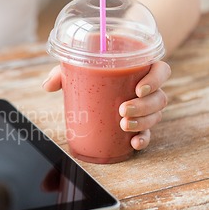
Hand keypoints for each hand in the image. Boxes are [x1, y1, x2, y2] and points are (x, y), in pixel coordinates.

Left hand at [42, 61, 170, 149]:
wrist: (102, 75)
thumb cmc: (94, 67)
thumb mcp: (80, 66)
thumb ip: (64, 72)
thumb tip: (47, 85)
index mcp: (141, 67)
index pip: (161, 71)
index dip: (155, 80)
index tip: (138, 89)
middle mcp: (148, 87)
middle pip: (159, 97)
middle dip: (143, 107)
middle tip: (122, 111)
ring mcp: (146, 106)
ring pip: (156, 115)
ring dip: (142, 123)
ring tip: (124, 125)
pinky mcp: (140, 121)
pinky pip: (148, 132)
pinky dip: (143, 139)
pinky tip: (134, 144)